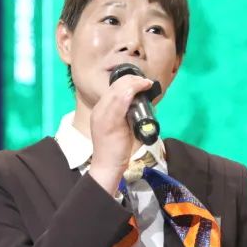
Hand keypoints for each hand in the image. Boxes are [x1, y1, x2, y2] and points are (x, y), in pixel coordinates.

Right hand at [88, 74, 154, 194]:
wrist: (108, 166)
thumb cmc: (116, 148)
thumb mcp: (121, 126)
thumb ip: (127, 113)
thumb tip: (142, 103)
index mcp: (101, 109)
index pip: (113, 88)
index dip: (128, 81)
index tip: (141, 82)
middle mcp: (99, 110)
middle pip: (115, 87)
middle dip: (132, 80)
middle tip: (146, 82)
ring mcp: (102, 115)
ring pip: (117, 91)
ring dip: (133, 84)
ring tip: (145, 84)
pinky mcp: (109, 122)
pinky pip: (119, 102)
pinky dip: (130, 92)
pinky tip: (138, 89)